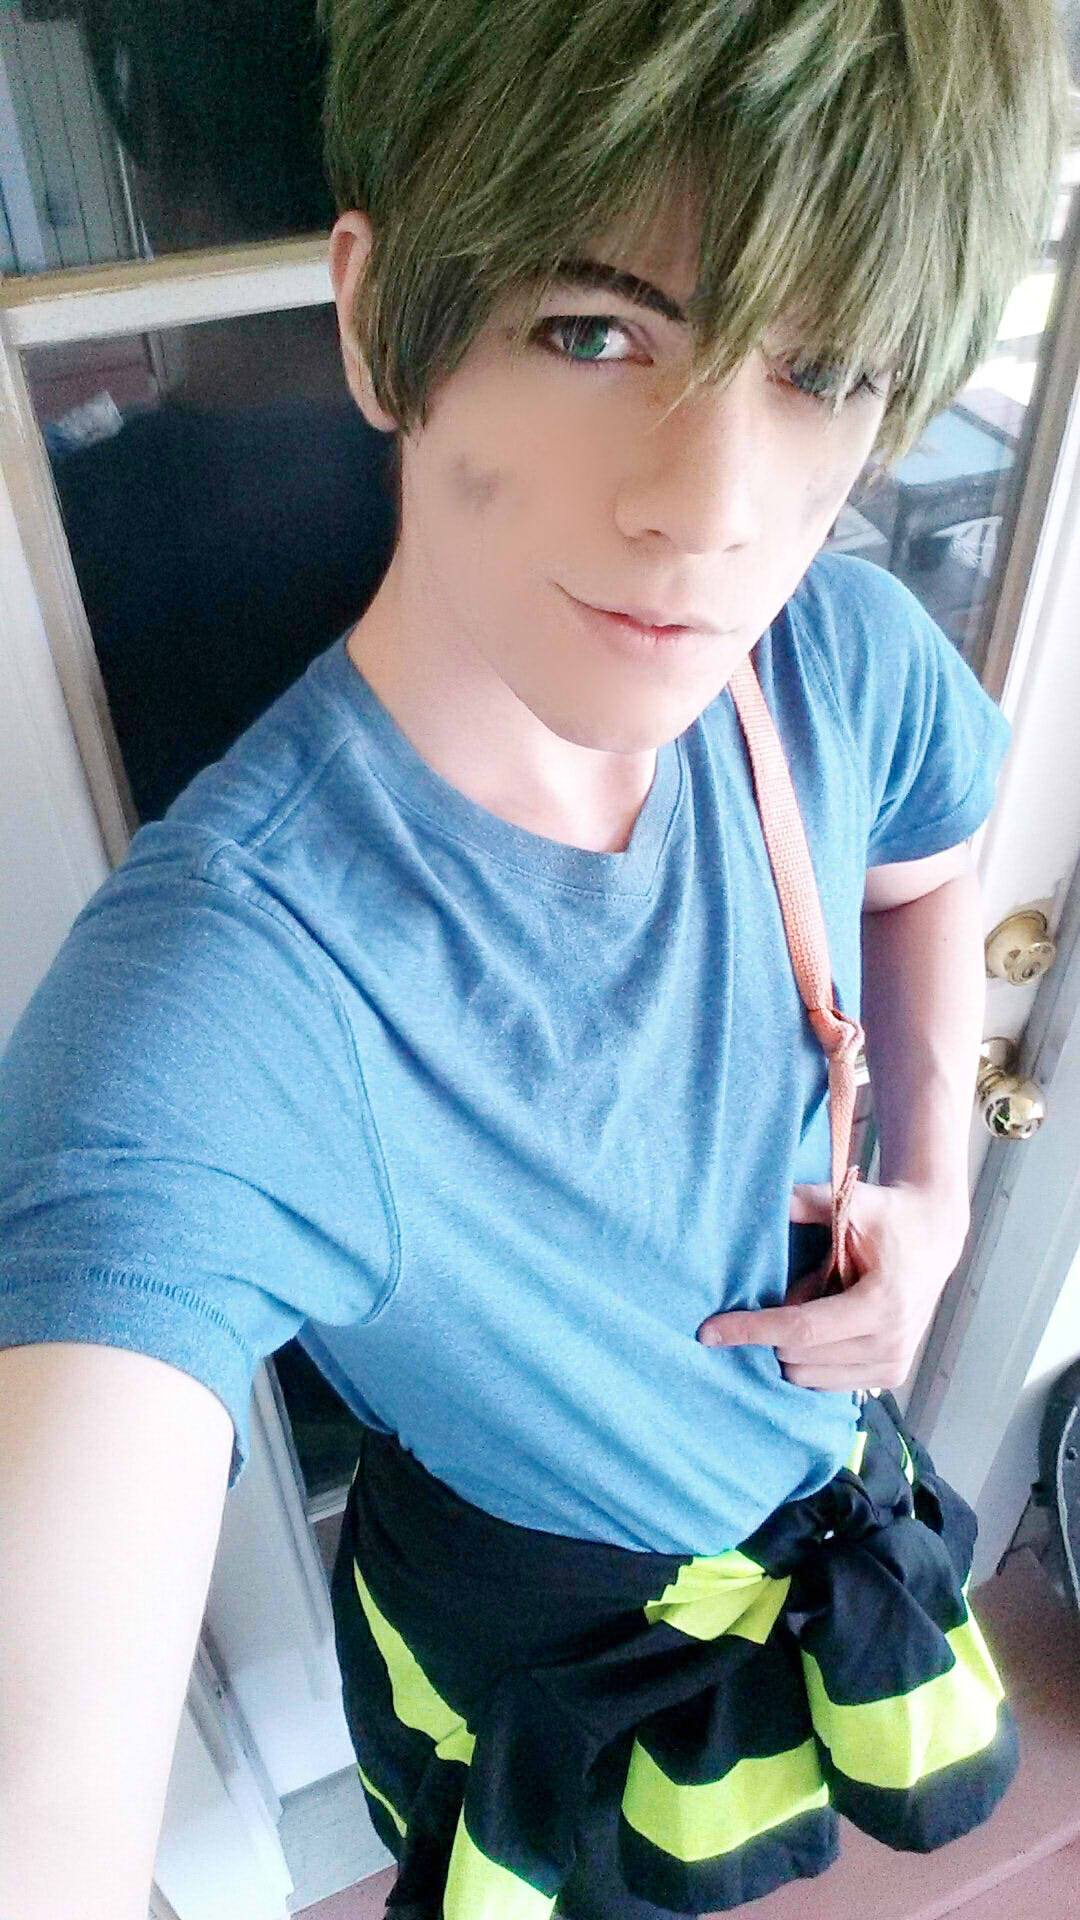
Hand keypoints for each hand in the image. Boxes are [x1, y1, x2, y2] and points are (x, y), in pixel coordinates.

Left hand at [697, 1180, 970, 1390]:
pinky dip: (810, 1360)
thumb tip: (768, 1201)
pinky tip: (820, 1328)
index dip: (751, 1330)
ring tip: (813, 1305)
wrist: (933, 1237)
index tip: (708, 1331)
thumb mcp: (854, 1200)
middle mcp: (890, 1344)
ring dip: (791, 1348)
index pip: (801, 1330)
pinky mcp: (891, 1376)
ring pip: (808, 1377)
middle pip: (798, 1359)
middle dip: (773, 1332)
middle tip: (790, 1289)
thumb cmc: (889, 1217)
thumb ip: (809, 1202)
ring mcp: (892, 1366)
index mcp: (881, 1304)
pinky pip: (827, 1383)